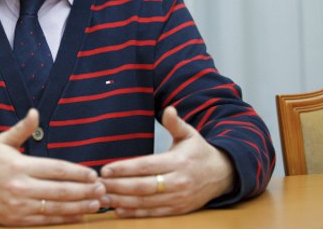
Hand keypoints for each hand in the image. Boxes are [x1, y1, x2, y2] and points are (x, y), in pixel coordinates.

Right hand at [0, 108, 104, 225]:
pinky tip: (79, 215)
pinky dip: (64, 219)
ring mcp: (19, 205)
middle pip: (59, 190)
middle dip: (84, 190)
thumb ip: (22, 129)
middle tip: (102, 190)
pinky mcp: (16, 219)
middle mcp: (20, 186)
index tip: (93, 174)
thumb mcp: (2, 142)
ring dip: (79, 206)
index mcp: (19, 165)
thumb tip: (34, 112)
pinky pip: (45, 221)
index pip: (55, 169)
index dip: (76, 172)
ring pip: (55, 207)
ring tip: (96, 203)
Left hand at [99, 106, 234, 217]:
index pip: (146, 166)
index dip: (125, 168)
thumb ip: (176, 123)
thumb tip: (168, 109)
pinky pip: (154, 213)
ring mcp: (179, 198)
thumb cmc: (199, 151)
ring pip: (147, 202)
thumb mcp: (190, 134)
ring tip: (103, 198)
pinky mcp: (179, 210)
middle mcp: (179, 182)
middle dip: (118, 186)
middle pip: (144, 186)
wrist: (224, 174)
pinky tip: (118, 210)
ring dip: (123, 201)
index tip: (105, 169)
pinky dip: (135, 213)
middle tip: (98, 185)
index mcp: (178, 161)